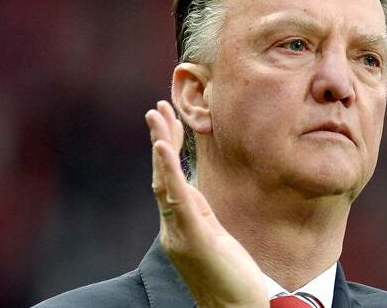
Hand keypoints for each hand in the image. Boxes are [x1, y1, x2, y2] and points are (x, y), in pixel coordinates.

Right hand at [145, 101, 267, 307]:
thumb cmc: (230, 279)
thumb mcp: (215, 238)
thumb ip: (201, 215)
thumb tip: (191, 192)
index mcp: (182, 224)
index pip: (170, 180)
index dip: (167, 151)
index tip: (168, 122)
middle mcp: (174, 227)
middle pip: (161, 175)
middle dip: (160, 139)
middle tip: (157, 107)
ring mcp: (180, 233)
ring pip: (164, 181)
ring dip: (159, 146)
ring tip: (156, 115)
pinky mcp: (193, 238)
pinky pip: (177, 199)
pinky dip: (167, 170)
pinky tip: (162, 147)